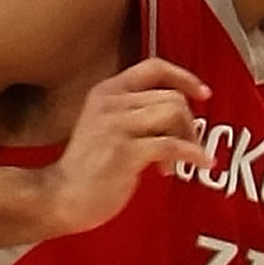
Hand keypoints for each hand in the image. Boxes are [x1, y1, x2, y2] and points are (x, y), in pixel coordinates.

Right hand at [39, 56, 212, 235]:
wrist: (60, 197)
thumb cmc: (86, 169)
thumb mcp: (106, 126)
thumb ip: (135, 114)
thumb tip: (176, 114)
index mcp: (106, 92)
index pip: (153, 68)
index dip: (183, 77)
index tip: (203, 92)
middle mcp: (110, 103)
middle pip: (171, 96)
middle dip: (189, 122)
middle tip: (188, 144)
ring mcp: (116, 126)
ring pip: (174, 113)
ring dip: (188, 138)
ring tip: (181, 161)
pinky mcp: (124, 152)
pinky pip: (171, 145)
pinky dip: (193, 154)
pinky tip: (199, 163)